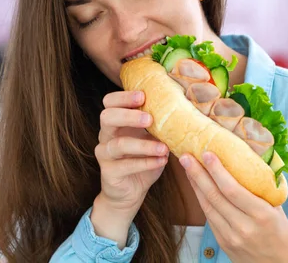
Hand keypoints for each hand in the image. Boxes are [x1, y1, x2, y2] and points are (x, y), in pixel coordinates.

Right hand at [95, 90, 168, 213]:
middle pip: (107, 117)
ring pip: (118, 144)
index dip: (123, 97)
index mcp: (116, 122)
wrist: (130, 192)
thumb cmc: (143, 160)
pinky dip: (146, 163)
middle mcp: (106, 135)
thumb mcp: (151, 139)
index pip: (110, 102)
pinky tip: (162, 161)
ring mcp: (104, 154)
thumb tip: (183, 109)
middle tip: (149, 119)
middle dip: (128, 115)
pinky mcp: (108, 172)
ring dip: (143, 145)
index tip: (143, 96)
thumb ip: (158, 125)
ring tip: (163, 147)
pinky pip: (125, 166)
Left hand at [180, 152, 287, 262]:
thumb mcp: (276, 207)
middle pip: (215, 196)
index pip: (233, 190)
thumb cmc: (279, 231)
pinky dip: (200, 198)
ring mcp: (231, 236)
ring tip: (187, 166)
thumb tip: (248, 157)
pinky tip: (196, 185)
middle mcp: (244, 227)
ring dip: (195, 184)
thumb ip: (262, 186)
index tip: (207, 153)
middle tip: (187, 156)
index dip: (217, 171)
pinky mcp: (222, 242)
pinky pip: (208, 217)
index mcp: (261, 215)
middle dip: (198, 174)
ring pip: (207, 206)